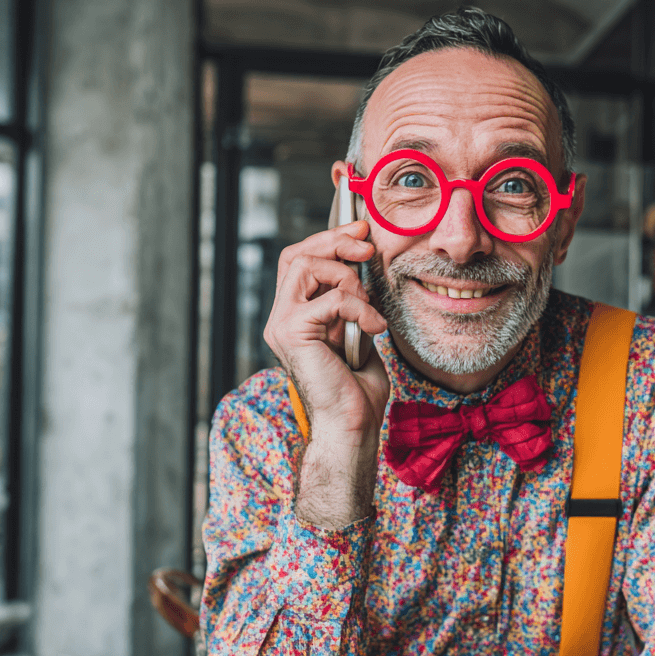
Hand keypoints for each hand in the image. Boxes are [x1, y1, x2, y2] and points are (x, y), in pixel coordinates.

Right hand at [263, 221, 389, 526]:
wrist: (352, 425)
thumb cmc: (358, 389)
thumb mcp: (359, 332)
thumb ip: (354, 302)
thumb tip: (365, 267)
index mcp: (295, 315)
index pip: (299, 260)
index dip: (328, 239)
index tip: (360, 230)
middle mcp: (280, 317)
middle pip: (295, 254)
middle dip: (334, 241)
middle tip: (367, 243)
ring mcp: (281, 324)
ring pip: (305, 266)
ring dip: (347, 277)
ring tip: (368, 306)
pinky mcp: (292, 332)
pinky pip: (332, 298)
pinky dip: (361, 309)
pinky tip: (374, 330)